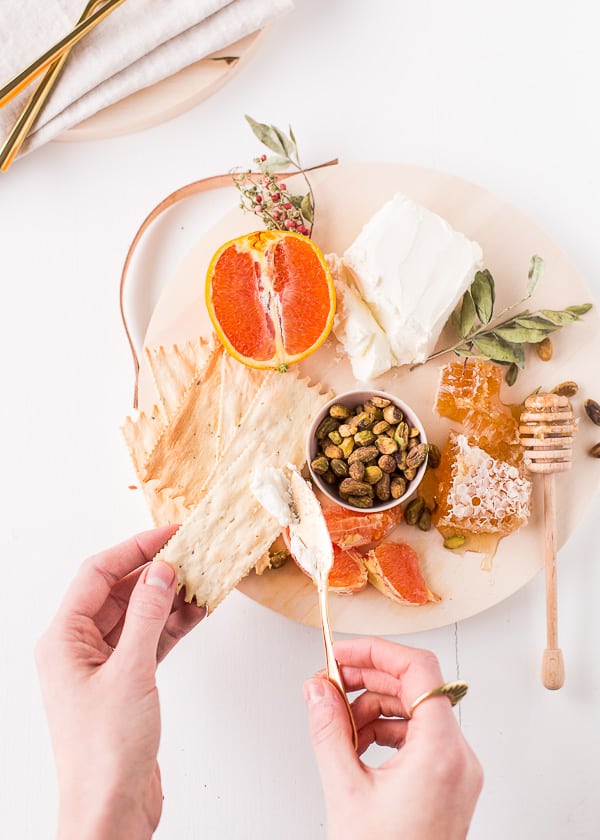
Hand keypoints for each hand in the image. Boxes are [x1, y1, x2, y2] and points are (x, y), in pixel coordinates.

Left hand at [35, 526, 204, 839]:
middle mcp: (79, 648)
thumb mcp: (130, 673)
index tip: (169, 533)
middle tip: (193, 553)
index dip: (134, 549)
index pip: (97, 575)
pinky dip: (174, 625)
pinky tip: (198, 611)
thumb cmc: (104, 752)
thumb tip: (160, 571)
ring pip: (139, 615)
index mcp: (64, 640)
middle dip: (156, 572)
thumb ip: (147, 616)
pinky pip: (151, 640)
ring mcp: (104, 666)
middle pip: (119, 592)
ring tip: (203, 579)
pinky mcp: (127, 683)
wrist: (111, 811)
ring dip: (170, 598)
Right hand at [303, 637, 482, 839]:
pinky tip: (357, 744)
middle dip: (369, 678)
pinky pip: (419, 736)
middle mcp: (459, 756)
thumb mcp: (346, 791)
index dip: (377, 651)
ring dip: (374, 707)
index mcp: (441, 751)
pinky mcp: (449, 782)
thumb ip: (328, 731)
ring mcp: (457, 770)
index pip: (419, 668)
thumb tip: (317, 689)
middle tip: (330, 682)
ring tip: (339, 723)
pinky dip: (387, 730)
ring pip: (416, 711)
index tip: (343, 652)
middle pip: (416, 686)